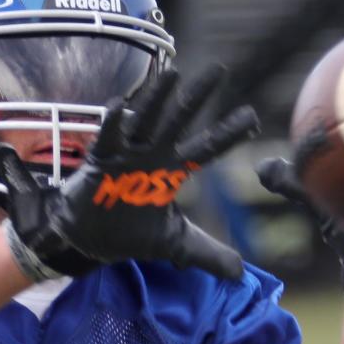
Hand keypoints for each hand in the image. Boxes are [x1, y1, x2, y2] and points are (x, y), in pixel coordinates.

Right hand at [0, 65, 259, 280]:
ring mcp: (127, 156)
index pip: (207, 148)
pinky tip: (120, 106)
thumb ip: (208, 255)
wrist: (90, 241)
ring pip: (146, 120)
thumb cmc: (131, 233)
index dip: (228, 134)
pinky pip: (108, 140)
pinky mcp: (101, 162)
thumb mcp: (176, 246)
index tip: (253, 117)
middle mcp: (153, 156)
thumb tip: (241, 274)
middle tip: (219, 69)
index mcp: (172, 171)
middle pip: (180, 121)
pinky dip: (113, 124)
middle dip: (198, 98)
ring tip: (173, 73)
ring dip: (157, 98)